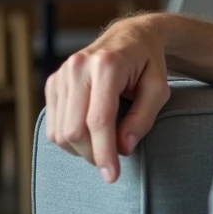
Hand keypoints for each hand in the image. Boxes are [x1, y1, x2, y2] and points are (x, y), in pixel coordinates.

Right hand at [44, 13, 171, 183]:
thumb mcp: (159, 89)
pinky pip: (53, 124)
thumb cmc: (149, 64)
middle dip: (92, 154)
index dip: (104, 153)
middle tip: (113, 160)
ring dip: (80, 149)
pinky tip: (90, 135)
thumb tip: (124, 148)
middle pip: (74, 130)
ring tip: (104, 145)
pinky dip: (70, 138)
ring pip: (59, 131)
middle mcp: (78, 67)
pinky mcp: (53, 82)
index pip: (99, 120)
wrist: (131, 36)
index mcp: (107, 65)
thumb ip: (143, 118)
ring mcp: (61, 74)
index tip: (112, 176)